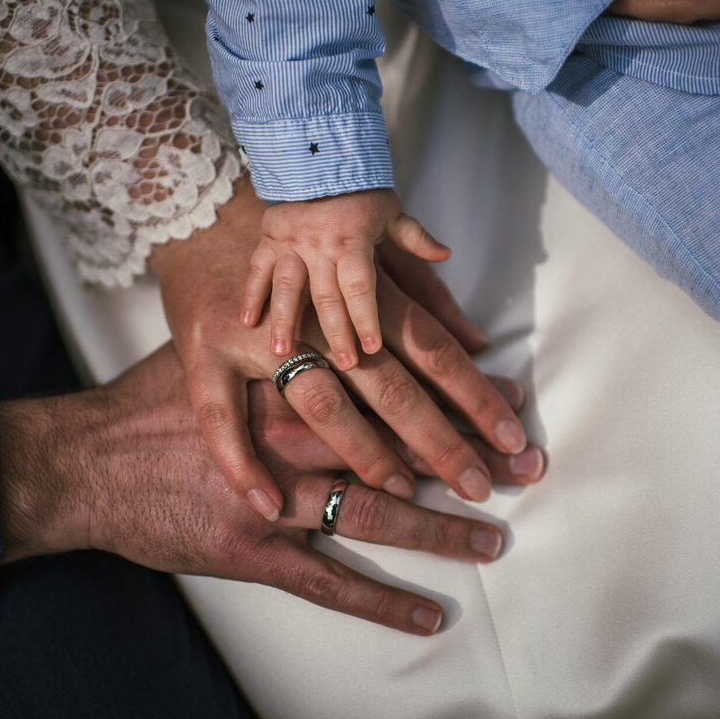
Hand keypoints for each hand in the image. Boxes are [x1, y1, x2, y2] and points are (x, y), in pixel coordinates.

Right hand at [0, 343, 532, 635]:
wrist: (86, 462)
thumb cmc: (154, 399)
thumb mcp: (220, 346)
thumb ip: (290, 332)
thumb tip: (343, 322)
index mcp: (286, 376)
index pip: (392, 380)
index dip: (457, 391)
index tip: (510, 398)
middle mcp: (289, 434)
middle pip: (397, 446)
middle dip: (465, 456)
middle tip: (526, 467)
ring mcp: (273, 497)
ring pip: (373, 514)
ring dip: (440, 530)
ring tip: (495, 537)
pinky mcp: (251, 550)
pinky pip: (327, 583)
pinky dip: (381, 602)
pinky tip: (429, 615)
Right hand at [150, 178, 539, 519]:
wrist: (206, 215)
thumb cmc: (300, 238)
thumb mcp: (371, 248)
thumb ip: (426, 294)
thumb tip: (479, 339)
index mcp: (362, 285)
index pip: (432, 348)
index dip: (476, 393)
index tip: (514, 435)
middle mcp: (316, 313)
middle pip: (389, 385)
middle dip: (439, 439)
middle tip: (482, 483)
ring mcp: (259, 336)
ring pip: (319, 402)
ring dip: (365, 451)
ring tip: (407, 493)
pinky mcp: (205, 354)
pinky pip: (221, 417)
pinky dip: (240, 462)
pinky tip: (269, 503)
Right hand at [242, 188, 449, 370]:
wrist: (316, 153)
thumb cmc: (358, 187)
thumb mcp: (390, 209)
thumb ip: (415, 237)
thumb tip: (446, 254)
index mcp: (352, 240)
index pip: (360, 287)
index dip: (366, 319)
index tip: (372, 348)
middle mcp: (320, 245)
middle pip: (327, 296)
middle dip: (336, 333)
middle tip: (343, 364)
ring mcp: (291, 243)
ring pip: (287, 288)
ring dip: (284, 321)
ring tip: (282, 352)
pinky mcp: (269, 238)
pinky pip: (258, 270)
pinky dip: (251, 295)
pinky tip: (247, 322)